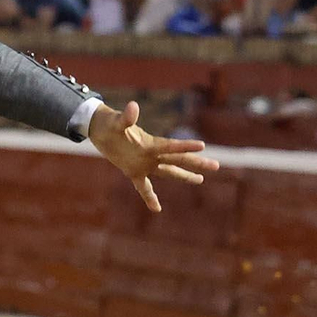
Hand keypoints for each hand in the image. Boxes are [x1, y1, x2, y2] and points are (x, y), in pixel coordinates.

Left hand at [88, 101, 219, 212]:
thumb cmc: (109, 123)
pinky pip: (144, 187)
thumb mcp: (116, 121)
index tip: (202, 146)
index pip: (170, 147)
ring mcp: (144, 164)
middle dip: (196, 163)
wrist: (99, 129)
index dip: (185, 146)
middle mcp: (151, 154)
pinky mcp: (133, 171)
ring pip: (168, 172)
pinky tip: (157, 209)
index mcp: (150, 143)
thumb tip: (133, 107)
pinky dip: (149, 197)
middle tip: (216, 166)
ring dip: (184, 176)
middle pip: (177, 160)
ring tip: (201, 180)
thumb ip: (126, 117)